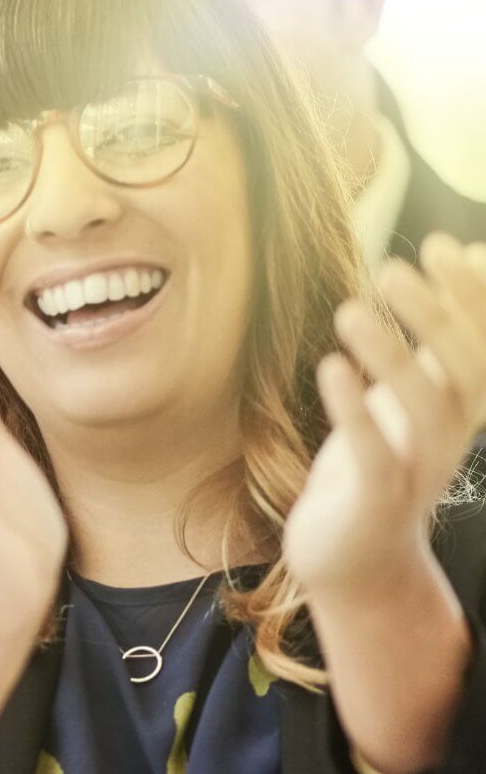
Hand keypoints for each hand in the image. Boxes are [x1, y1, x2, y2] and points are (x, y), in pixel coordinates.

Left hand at [290, 237, 485, 589]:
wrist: (356, 559)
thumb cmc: (382, 460)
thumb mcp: (415, 393)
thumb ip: (440, 335)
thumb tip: (473, 254)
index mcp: (464, 405)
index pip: (484, 343)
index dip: (472, 296)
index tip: (442, 244)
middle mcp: (453, 434)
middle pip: (465, 369)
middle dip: (436, 316)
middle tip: (391, 268)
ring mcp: (418, 470)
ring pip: (422, 409)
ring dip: (390, 356)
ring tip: (348, 311)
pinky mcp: (375, 501)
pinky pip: (373, 454)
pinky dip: (355, 410)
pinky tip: (332, 368)